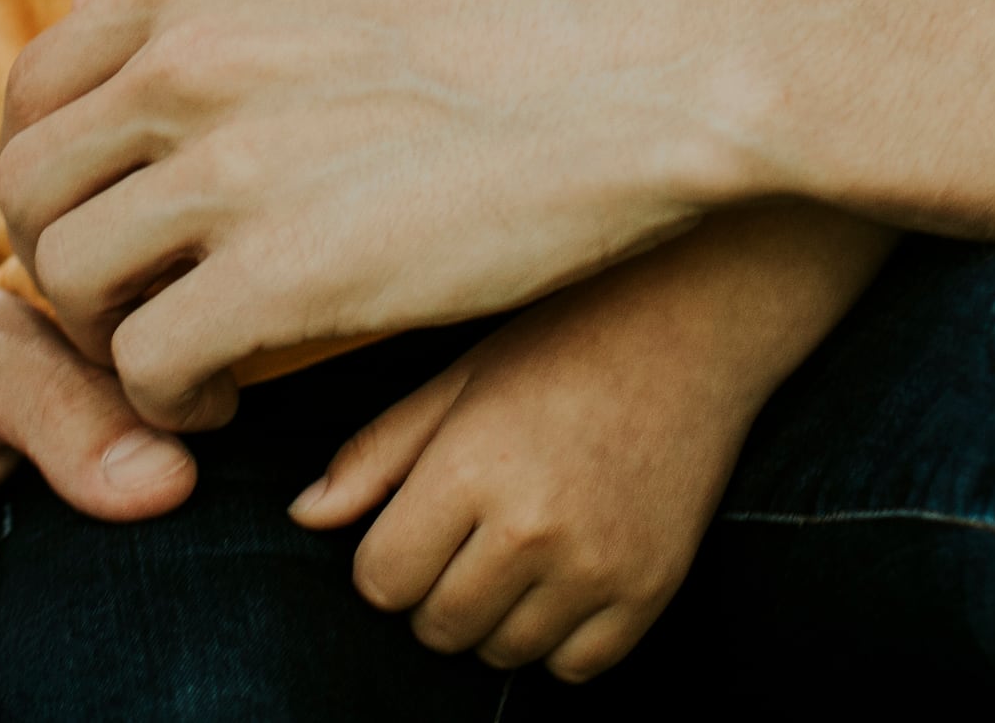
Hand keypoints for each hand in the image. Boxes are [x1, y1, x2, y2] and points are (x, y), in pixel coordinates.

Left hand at [0, 0, 747, 425]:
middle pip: (29, 190)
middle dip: (68, 265)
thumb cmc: (526, 21)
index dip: (61, 178)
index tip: (117, 227)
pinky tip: (230, 396)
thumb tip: (171, 63)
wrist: (651, 63)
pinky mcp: (283, 275)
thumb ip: (236, 15)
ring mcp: (227, 164)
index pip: (34, 90)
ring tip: (189, 361)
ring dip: (113, 340)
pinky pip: (147, 364)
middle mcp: (182, 59)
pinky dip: (169, 398)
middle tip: (140, 310)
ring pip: (70, 283)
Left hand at [287, 307, 726, 678]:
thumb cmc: (561, 341)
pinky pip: (575, 668)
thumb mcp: (455, 382)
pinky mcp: (650, 589)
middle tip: (465, 537)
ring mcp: (596, 566)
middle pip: (437, 627)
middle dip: (433, 592)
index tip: (414, 525)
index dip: (385, 559)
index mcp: (469, 469)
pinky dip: (558, 640)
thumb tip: (305, 516)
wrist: (689, 325)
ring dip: (493, 618)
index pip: (381, 581)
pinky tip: (561, 580)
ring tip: (515, 551)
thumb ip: (374, 455)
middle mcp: (530, 529)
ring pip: (502, 653)